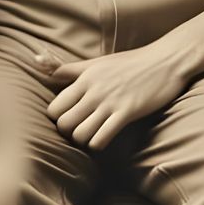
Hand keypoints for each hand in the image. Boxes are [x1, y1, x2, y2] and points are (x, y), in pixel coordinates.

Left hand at [38, 43, 190, 150]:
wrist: (165, 61)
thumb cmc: (129, 62)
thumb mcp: (96, 63)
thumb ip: (69, 69)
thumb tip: (38, 63)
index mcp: (84, 78)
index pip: (54, 107)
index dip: (57, 118)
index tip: (67, 120)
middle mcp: (93, 91)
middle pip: (64, 123)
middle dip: (68, 132)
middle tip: (78, 131)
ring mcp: (110, 102)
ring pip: (80, 134)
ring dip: (83, 140)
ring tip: (90, 137)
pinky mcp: (128, 112)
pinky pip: (102, 137)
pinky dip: (99, 144)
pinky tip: (104, 139)